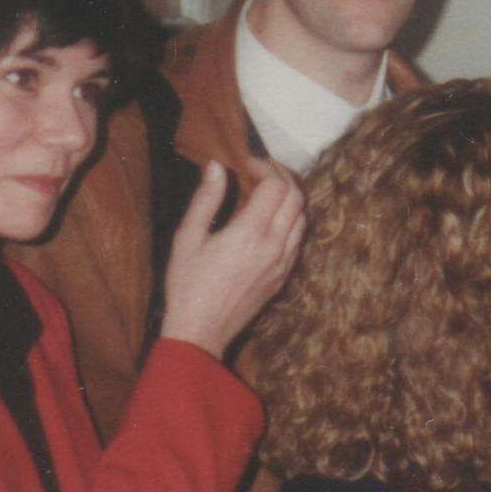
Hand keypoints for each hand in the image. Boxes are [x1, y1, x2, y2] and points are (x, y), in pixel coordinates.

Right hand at [159, 160, 305, 355]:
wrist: (202, 330)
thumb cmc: (187, 284)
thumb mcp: (188, 237)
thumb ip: (206, 199)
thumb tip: (217, 167)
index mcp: (251, 233)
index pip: (276, 186)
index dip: (266, 167)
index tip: (248, 162)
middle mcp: (275, 245)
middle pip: (296, 197)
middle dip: (283, 176)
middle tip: (262, 170)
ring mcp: (284, 262)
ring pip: (303, 218)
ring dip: (290, 197)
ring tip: (269, 189)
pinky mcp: (284, 276)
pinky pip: (298, 239)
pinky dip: (291, 219)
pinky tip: (272, 218)